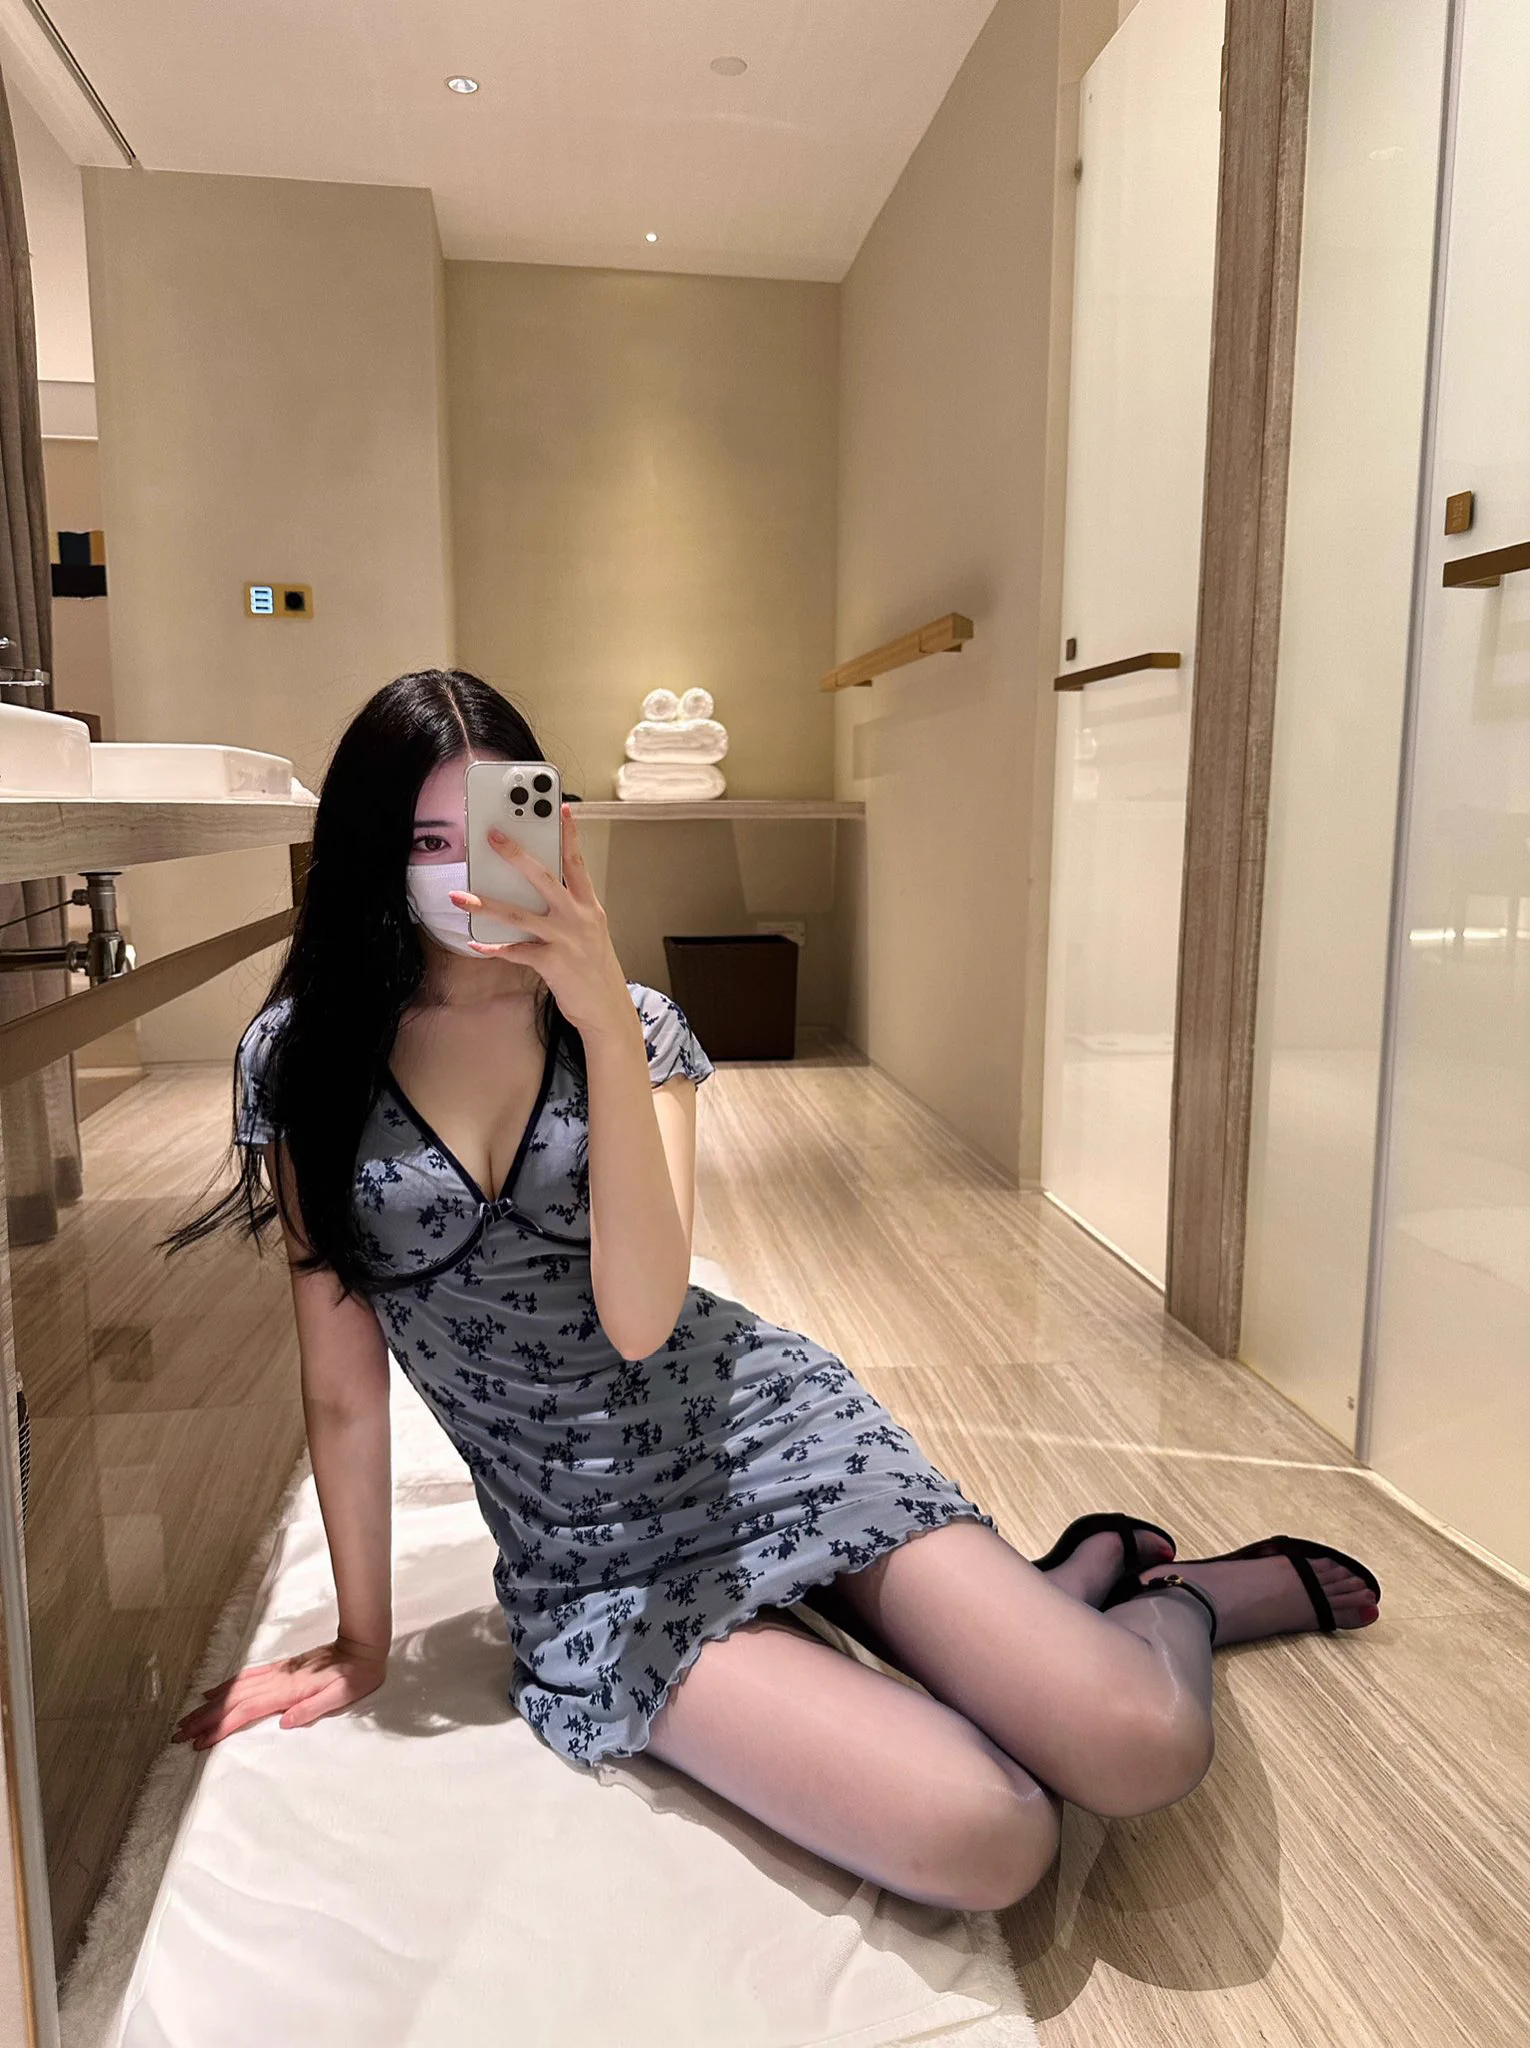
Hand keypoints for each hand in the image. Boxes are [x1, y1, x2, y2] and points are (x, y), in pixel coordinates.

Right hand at [171, 1636, 387, 1750]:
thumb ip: (314, 1708)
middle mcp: (278, 1680)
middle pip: (233, 1701)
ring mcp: (277, 1673)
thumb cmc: (355, 1676)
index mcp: (289, 1691)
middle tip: (179, 1735)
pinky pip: (247, 1676)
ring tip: (188, 1719)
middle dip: (204, 1719)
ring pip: (236, 1689)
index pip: (246, 1711)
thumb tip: (285, 1722)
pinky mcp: (281, 1668)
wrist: (362, 1645)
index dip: (221, 1727)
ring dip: (210, 1705)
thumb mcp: (342, 1696)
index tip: (199, 1742)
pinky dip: (227, 1686)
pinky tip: (213, 1692)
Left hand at [451, 805, 633, 1035]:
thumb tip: (531, 895)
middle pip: (544, 877)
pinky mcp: (553, 962)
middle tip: (492, 835)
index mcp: (589, 907)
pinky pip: (516, 951)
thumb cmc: (594, 970)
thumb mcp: (589, 934)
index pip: (577, 863)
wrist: (608, 1010)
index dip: (569, 834)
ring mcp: (566, 939)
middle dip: (516, 854)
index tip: (561, 807)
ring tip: (460, 894)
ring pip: (519, 914)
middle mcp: (579, 918)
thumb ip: (568, 912)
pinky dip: (494, 947)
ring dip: (486, 903)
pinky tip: (475, 943)